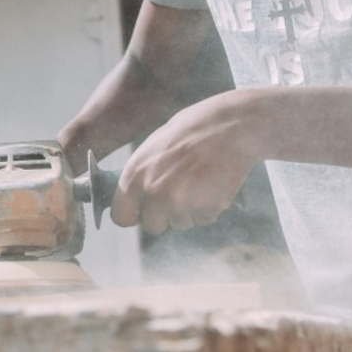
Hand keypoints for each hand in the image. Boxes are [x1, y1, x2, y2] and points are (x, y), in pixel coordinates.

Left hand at [110, 96, 256, 234]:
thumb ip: (144, 173)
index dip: (134, 215)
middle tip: (180, 194)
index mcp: (136, 173)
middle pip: (153, 226)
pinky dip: (210, 208)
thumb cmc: (193, 129)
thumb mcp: (155, 145)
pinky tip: (214, 184)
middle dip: (165, 215)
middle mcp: (154, 191)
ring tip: (201, 182)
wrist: (231, 126)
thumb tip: (138, 196)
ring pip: (181, 223)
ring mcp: (180, 202)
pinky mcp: (205, 208)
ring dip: (190, 210)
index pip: (121, 216)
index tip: (143, 212)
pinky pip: (204, 219)